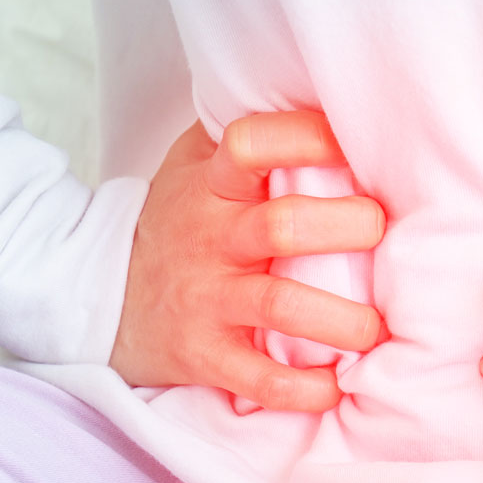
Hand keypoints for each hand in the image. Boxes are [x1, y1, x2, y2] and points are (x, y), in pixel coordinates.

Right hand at [109, 113, 386, 410]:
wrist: (101, 294)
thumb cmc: (177, 222)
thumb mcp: (194, 164)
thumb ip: (248, 135)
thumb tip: (328, 94)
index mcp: (212, 183)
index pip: (250, 144)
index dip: (305, 139)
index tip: (350, 145)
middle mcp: (212, 238)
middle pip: (284, 224)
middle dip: (347, 227)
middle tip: (381, 233)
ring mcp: (208, 299)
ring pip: (280, 305)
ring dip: (341, 320)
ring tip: (376, 328)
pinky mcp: (205, 355)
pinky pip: (257, 378)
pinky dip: (302, 388)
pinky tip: (336, 385)